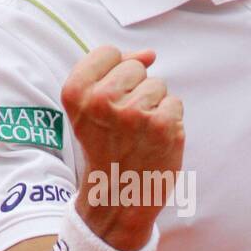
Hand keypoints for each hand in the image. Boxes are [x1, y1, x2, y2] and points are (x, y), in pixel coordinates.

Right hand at [61, 45, 184, 250]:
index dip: (113, 74)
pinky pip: (174, 103)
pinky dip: (168, 121)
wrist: (117, 197)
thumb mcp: (89, 108)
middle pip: (135, 67)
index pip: (107, 52)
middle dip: (134, 90)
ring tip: (138, 133)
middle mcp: (101, 100)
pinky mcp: (162, 124)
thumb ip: (113, 70)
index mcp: (76, 93)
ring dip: (153, 106)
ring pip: (157, 85)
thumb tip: (150, 54)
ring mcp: (134, 112)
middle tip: (123, 123)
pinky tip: (153, 140)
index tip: (107, 102)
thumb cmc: (105, 148)